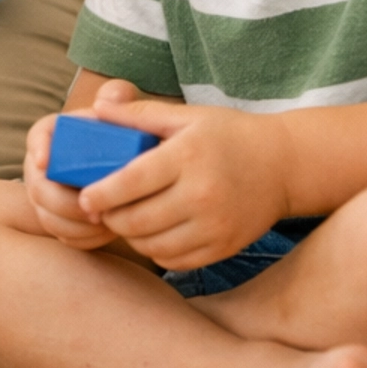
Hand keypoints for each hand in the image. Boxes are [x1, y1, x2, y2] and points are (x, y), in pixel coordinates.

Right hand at [23, 110, 120, 247]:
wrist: (127, 166)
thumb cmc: (123, 136)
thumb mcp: (124, 112)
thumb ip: (119, 97)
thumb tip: (109, 98)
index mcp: (54, 135)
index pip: (37, 137)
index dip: (37, 148)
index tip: (46, 161)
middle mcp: (42, 167)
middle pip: (38, 188)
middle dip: (64, 203)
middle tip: (95, 210)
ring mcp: (47, 196)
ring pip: (48, 218)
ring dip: (76, 226)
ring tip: (108, 224)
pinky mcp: (59, 221)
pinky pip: (63, 236)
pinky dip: (83, 238)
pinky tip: (107, 233)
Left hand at [76, 81, 290, 267]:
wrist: (283, 165)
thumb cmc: (228, 135)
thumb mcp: (186, 115)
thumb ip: (139, 113)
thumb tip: (95, 106)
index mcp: (188, 156)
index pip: (132, 181)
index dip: (101, 194)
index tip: (83, 198)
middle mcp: (202, 194)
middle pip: (137, 219)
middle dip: (110, 218)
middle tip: (98, 211)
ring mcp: (215, 225)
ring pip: (153, 245)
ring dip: (130, 236)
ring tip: (123, 220)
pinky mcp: (223, 247)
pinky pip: (176, 261)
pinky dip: (156, 251)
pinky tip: (151, 234)